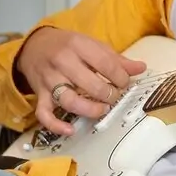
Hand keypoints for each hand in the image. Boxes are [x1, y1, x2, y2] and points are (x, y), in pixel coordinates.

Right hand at [16, 27, 146, 134]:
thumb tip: (141, 68)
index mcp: (78, 45)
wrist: (34, 46)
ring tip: (102, 110)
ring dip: (89, 109)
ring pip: (68, 100)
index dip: (120, 77)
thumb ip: (116, 59)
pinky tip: (71, 130)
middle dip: (108, 94)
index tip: (125, 83)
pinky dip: (56, 125)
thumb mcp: (92, 45)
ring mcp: (49, 79)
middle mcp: (62, 61)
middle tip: (115, 97)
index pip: (105, 63)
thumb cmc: (68, 46)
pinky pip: (44, 114)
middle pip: (89, 83)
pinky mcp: (40, 95)